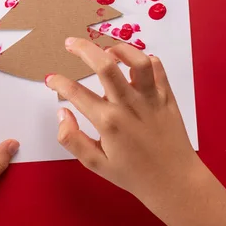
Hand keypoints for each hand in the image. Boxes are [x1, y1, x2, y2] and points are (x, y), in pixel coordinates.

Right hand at [45, 37, 197, 200]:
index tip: (51, 79)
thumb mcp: (95, 164)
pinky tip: (134, 64)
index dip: (58, 82)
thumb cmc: (134, 175)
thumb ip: (72, 138)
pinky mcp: (167, 97)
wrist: (174, 182)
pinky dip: (146, 60)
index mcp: (108, 122)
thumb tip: (61, 113)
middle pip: (105, 65)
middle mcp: (128, 106)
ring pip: (137, 61)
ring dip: (119, 49)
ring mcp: (151, 99)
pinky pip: (158, 69)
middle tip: (71, 44)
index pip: (75, 92)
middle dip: (83, 49)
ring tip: (107, 50)